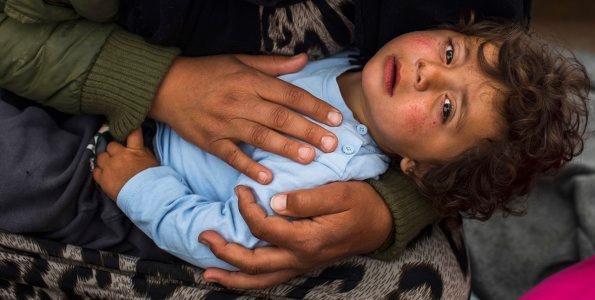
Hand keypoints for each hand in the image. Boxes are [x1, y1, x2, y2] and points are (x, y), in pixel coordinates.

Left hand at [92, 128, 158, 199]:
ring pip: (101, 156)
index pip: (132, 132)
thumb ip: (143, 152)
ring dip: (105, 160)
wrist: (146, 197)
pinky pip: (95, 170)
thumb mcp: (152, 162)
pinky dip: (100, 172)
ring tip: (111, 167)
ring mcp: (110, 167)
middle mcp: (120, 156)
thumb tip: (136, 147)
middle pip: (111, 145)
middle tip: (118, 157)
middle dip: (114, 150)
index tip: (126, 129)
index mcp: (135, 151)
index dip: (129, 129)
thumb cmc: (152, 180)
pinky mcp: (102, 179)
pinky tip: (105, 175)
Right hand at [150, 53, 341, 183]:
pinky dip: (249, 167)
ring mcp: (225, 124)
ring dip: (286, 148)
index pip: (289, 94)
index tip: (336, 118)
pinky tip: (267, 177)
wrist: (166, 86)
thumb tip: (304, 60)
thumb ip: (274, 65)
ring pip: (260, 137)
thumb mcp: (240, 61)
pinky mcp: (211, 141)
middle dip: (308, 131)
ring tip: (310, 157)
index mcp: (250, 81)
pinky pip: (232, 156)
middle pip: (279, 118)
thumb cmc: (207, 72)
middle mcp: (240, 102)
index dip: (314, 106)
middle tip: (331, 143)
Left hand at [199, 182, 392, 288]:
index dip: (246, 208)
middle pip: (253, 263)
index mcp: (307, 239)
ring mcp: (301, 265)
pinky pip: (271, 279)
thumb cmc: (362, 203)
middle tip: (204, 236)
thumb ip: (307, 199)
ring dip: (232, 276)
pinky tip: (236, 275)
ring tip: (208, 272)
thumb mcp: (339, 193)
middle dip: (224, 251)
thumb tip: (275, 201)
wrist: (382, 223)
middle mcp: (300, 258)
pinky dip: (250, 280)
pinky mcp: (303, 265)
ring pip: (260, 280)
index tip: (241, 189)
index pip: (263, 227)